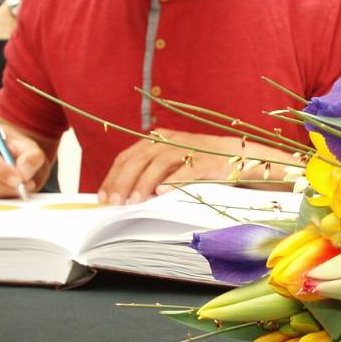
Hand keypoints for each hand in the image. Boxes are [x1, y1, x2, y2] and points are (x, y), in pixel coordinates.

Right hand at [0, 125, 46, 197]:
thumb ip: (31, 158)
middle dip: (1, 184)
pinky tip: (11, 192)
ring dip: (1, 191)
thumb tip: (23, 174)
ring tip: (21, 189)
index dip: (0, 169)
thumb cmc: (18, 149)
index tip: (18, 180)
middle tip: (21, 188)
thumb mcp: (31, 149)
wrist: (14, 156)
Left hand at [98, 129, 290, 203]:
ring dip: (144, 183)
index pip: (128, 156)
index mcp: (158, 140)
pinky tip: (162, 192)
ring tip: (134, 201)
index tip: (103, 196)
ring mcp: (188, 149)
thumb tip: (124, 192)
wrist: (236, 155)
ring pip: (159, 164)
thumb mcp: (171, 162)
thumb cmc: (200, 162)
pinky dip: (173, 181)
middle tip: (115, 201)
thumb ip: (149, 171)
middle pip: (139, 159)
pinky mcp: (206, 161)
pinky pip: (186, 170)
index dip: (113, 176)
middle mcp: (170, 141)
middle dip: (123, 181)